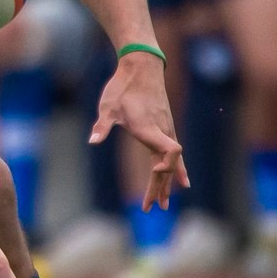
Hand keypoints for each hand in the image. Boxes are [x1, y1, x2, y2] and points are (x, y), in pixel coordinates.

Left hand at [91, 51, 187, 209]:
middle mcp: (162, 132)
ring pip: (171, 163)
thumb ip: (103, 125)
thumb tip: (93, 140)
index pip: (168, 150)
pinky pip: (174, 155)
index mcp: (149, 128)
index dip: (167, 164)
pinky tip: (183, 183)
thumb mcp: (107, 106)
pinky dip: (177, 170)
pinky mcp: (166, 129)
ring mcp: (167, 131)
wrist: (142, 68)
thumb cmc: (123, 87)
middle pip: (167, 165)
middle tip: (150, 208)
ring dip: (165, 184)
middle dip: (158, 188)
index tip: (157, 174)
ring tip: (163, 205)